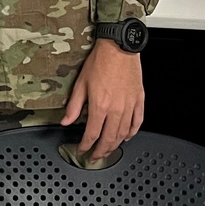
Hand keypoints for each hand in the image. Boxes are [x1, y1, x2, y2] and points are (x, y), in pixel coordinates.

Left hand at [61, 37, 143, 159]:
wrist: (119, 48)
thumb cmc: (100, 62)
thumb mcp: (80, 83)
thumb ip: (74, 106)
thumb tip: (66, 121)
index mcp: (100, 106)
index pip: (92, 134)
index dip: (86, 145)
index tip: (82, 150)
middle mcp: (116, 109)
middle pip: (109, 139)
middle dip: (101, 151)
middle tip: (95, 157)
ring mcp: (130, 106)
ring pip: (123, 134)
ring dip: (115, 145)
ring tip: (108, 150)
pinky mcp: (139, 101)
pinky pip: (137, 122)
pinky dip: (132, 133)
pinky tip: (126, 137)